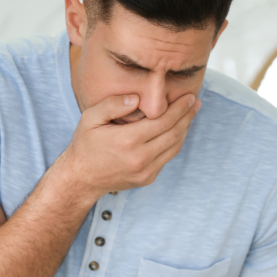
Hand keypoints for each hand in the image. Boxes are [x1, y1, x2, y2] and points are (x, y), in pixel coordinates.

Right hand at [53, 92, 200, 198]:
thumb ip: (112, 104)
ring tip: (190, 114)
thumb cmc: (85, 145)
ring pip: (174, 147)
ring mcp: (145, 171)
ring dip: (184, 129)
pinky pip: (167, 158)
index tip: (189, 97)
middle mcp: (140, 158)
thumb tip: (137, 98)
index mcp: (127, 141)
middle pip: (173, 134)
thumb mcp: (90, 119)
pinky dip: (174, 143)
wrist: (81, 178)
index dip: (179, 108)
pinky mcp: (148, 178)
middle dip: (187, 116)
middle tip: (195, 103)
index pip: (163, 121)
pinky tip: (176, 131)